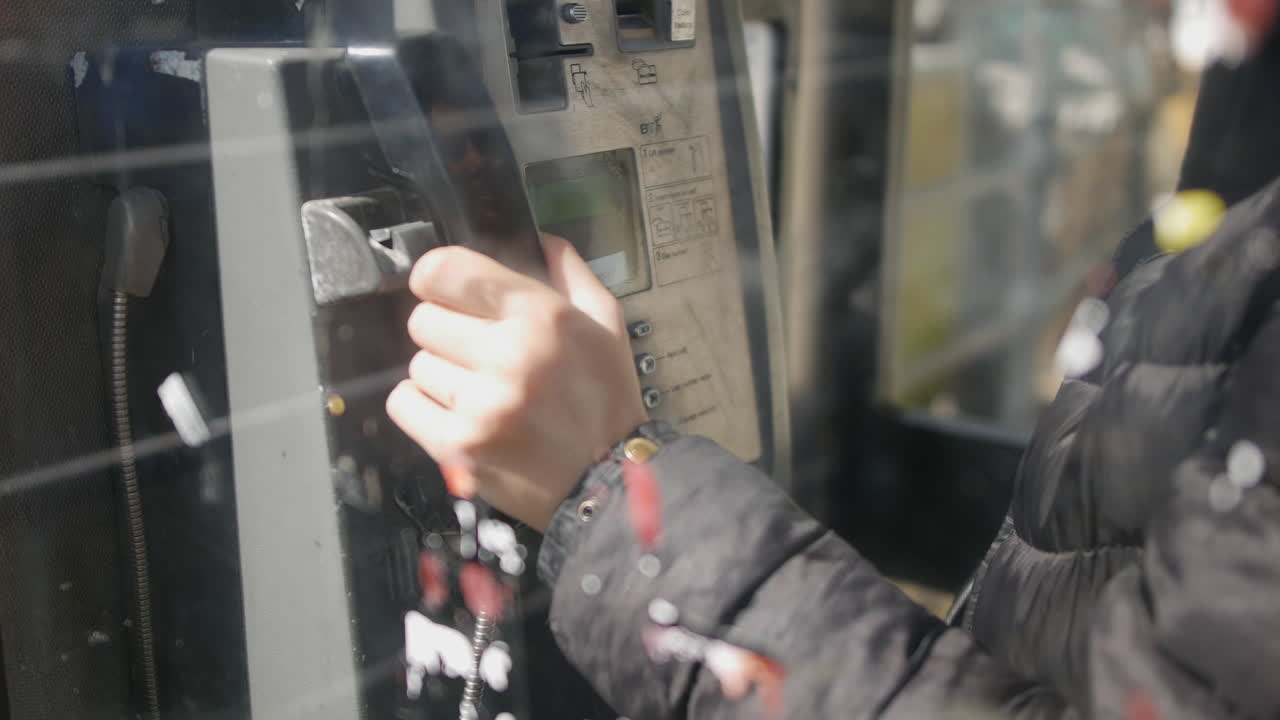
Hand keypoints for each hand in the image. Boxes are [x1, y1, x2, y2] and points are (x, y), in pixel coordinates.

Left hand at [386, 235, 648, 531]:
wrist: (609, 482)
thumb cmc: (606, 401)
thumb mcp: (606, 325)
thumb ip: (570, 273)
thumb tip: (537, 237)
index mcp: (541, 316)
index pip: (445, 270)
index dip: (436, 277)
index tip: (444, 291)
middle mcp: (508, 355)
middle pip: (423, 320)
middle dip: (445, 333)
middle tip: (479, 356)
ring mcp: (480, 404)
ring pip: (417, 365)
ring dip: (441, 376)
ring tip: (481, 394)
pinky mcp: (458, 446)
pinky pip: (404, 404)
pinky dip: (423, 408)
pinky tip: (461, 415)